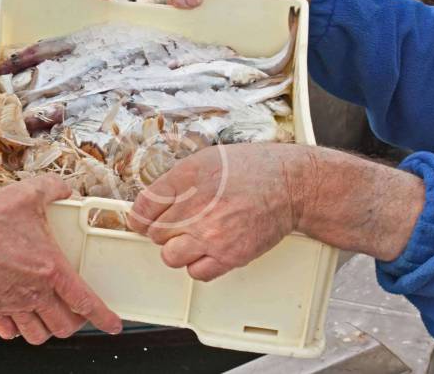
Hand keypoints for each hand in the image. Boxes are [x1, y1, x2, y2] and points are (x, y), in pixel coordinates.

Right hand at [0, 175, 121, 343]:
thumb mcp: (29, 194)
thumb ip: (53, 189)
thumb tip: (64, 189)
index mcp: (51, 270)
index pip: (86, 302)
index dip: (104, 317)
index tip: (113, 324)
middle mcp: (34, 292)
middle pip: (64, 325)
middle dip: (76, 323)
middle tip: (77, 313)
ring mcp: (11, 303)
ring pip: (38, 334)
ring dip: (48, 329)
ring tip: (51, 318)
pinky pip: (8, 330)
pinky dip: (17, 329)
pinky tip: (19, 319)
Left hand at [128, 144, 425, 281]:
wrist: (292, 185)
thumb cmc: (253, 170)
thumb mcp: (207, 160)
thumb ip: (176, 180)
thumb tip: (151, 202)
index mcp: (188, 177)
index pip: (144, 207)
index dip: (141, 215)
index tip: (143, 218)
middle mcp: (197, 207)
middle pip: (155, 233)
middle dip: (163, 229)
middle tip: (180, 223)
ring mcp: (212, 235)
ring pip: (170, 257)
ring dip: (178, 249)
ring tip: (194, 238)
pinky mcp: (229, 256)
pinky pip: (196, 273)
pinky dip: (199, 265)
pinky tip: (209, 250)